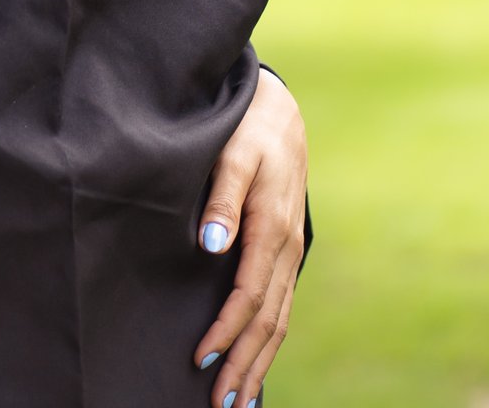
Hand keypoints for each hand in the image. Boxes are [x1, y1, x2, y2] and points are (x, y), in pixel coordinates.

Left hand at [193, 64, 306, 406]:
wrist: (277, 109)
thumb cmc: (246, 129)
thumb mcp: (231, 153)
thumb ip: (221, 199)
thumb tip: (210, 246)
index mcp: (271, 228)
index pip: (249, 295)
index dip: (225, 330)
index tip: (200, 358)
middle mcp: (285, 247)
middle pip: (268, 320)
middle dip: (245, 364)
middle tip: (221, 403)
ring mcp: (288, 251)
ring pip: (278, 320)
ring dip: (259, 361)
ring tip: (239, 400)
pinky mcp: (283, 251)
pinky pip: (280, 305)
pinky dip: (268, 341)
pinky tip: (255, 361)